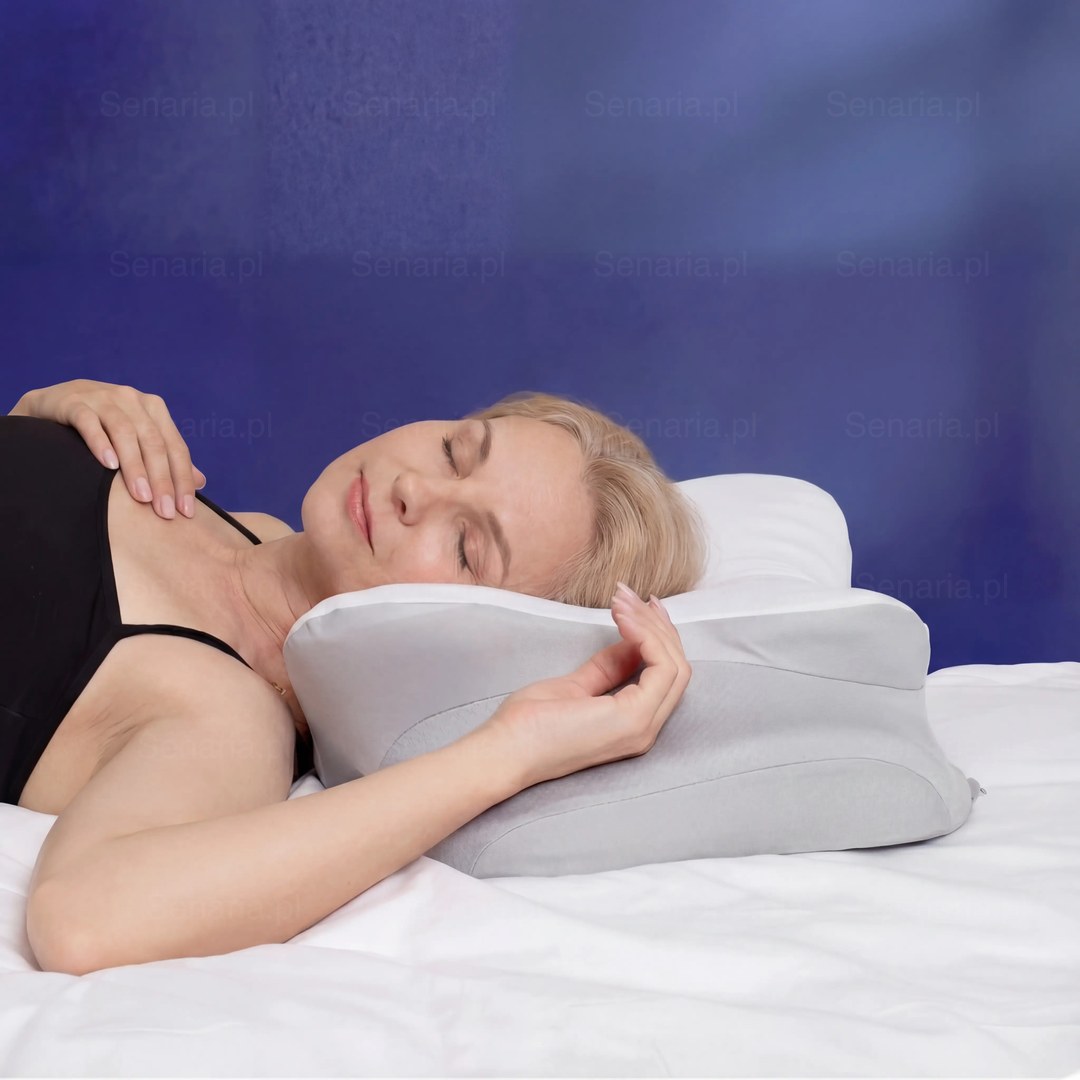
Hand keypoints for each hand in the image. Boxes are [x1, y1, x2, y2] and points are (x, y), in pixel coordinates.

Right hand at [11, 379, 203, 518]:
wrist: (53, 404)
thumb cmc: (103, 426)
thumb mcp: (137, 438)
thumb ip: (167, 457)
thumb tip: (202, 482)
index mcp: (154, 408)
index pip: (175, 447)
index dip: (183, 480)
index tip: (186, 511)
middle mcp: (132, 399)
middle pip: (153, 442)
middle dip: (162, 479)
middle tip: (164, 511)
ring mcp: (102, 397)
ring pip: (125, 433)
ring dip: (135, 467)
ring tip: (141, 496)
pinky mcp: (74, 402)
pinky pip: (89, 422)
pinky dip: (101, 443)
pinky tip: (108, 465)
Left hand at [478, 584, 691, 790]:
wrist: (505, 749)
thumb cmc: (528, 724)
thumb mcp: (576, 685)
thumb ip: (607, 668)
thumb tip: (630, 644)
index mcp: (632, 724)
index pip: (665, 675)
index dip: (657, 635)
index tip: (637, 605)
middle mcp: (645, 728)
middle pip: (676, 667)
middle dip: (656, 624)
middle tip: (630, 596)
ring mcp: (642, 726)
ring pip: (674, 664)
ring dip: (650, 625)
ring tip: (621, 603)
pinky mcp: (634, 718)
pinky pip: (662, 669)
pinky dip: (648, 637)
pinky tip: (624, 620)